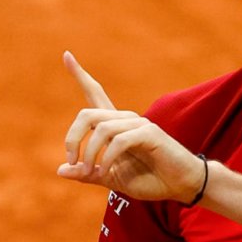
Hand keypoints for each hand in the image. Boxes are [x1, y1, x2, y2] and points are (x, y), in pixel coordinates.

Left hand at [56, 51, 204, 202]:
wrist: (181, 186)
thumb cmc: (151, 180)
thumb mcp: (112, 179)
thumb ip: (89, 174)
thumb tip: (60, 170)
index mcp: (116, 126)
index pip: (96, 94)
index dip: (80, 75)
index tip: (66, 55)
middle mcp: (126, 120)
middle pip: (87, 114)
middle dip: (72, 138)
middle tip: (72, 161)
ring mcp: (139, 124)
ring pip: (102, 129)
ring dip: (90, 154)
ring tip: (92, 173)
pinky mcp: (150, 134)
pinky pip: (119, 141)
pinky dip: (108, 158)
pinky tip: (107, 171)